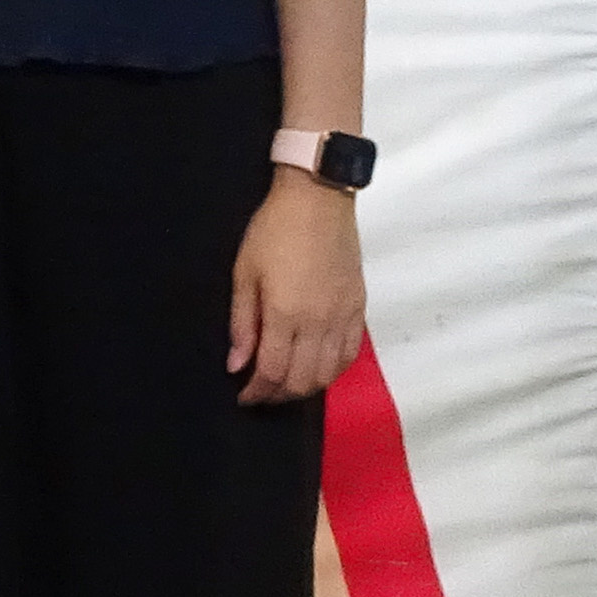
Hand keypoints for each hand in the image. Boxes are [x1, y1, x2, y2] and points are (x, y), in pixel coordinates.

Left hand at [229, 170, 364, 405]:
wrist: (318, 200)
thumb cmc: (274, 230)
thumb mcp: (244, 273)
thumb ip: (242, 323)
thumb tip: (237, 365)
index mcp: (287, 313)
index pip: (273, 371)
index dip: (257, 391)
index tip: (244, 396)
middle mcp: (320, 322)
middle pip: (303, 380)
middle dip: (279, 395)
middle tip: (261, 394)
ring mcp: (343, 316)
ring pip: (330, 373)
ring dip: (306, 387)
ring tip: (285, 385)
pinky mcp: (359, 308)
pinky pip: (351, 354)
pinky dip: (333, 371)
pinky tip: (317, 369)